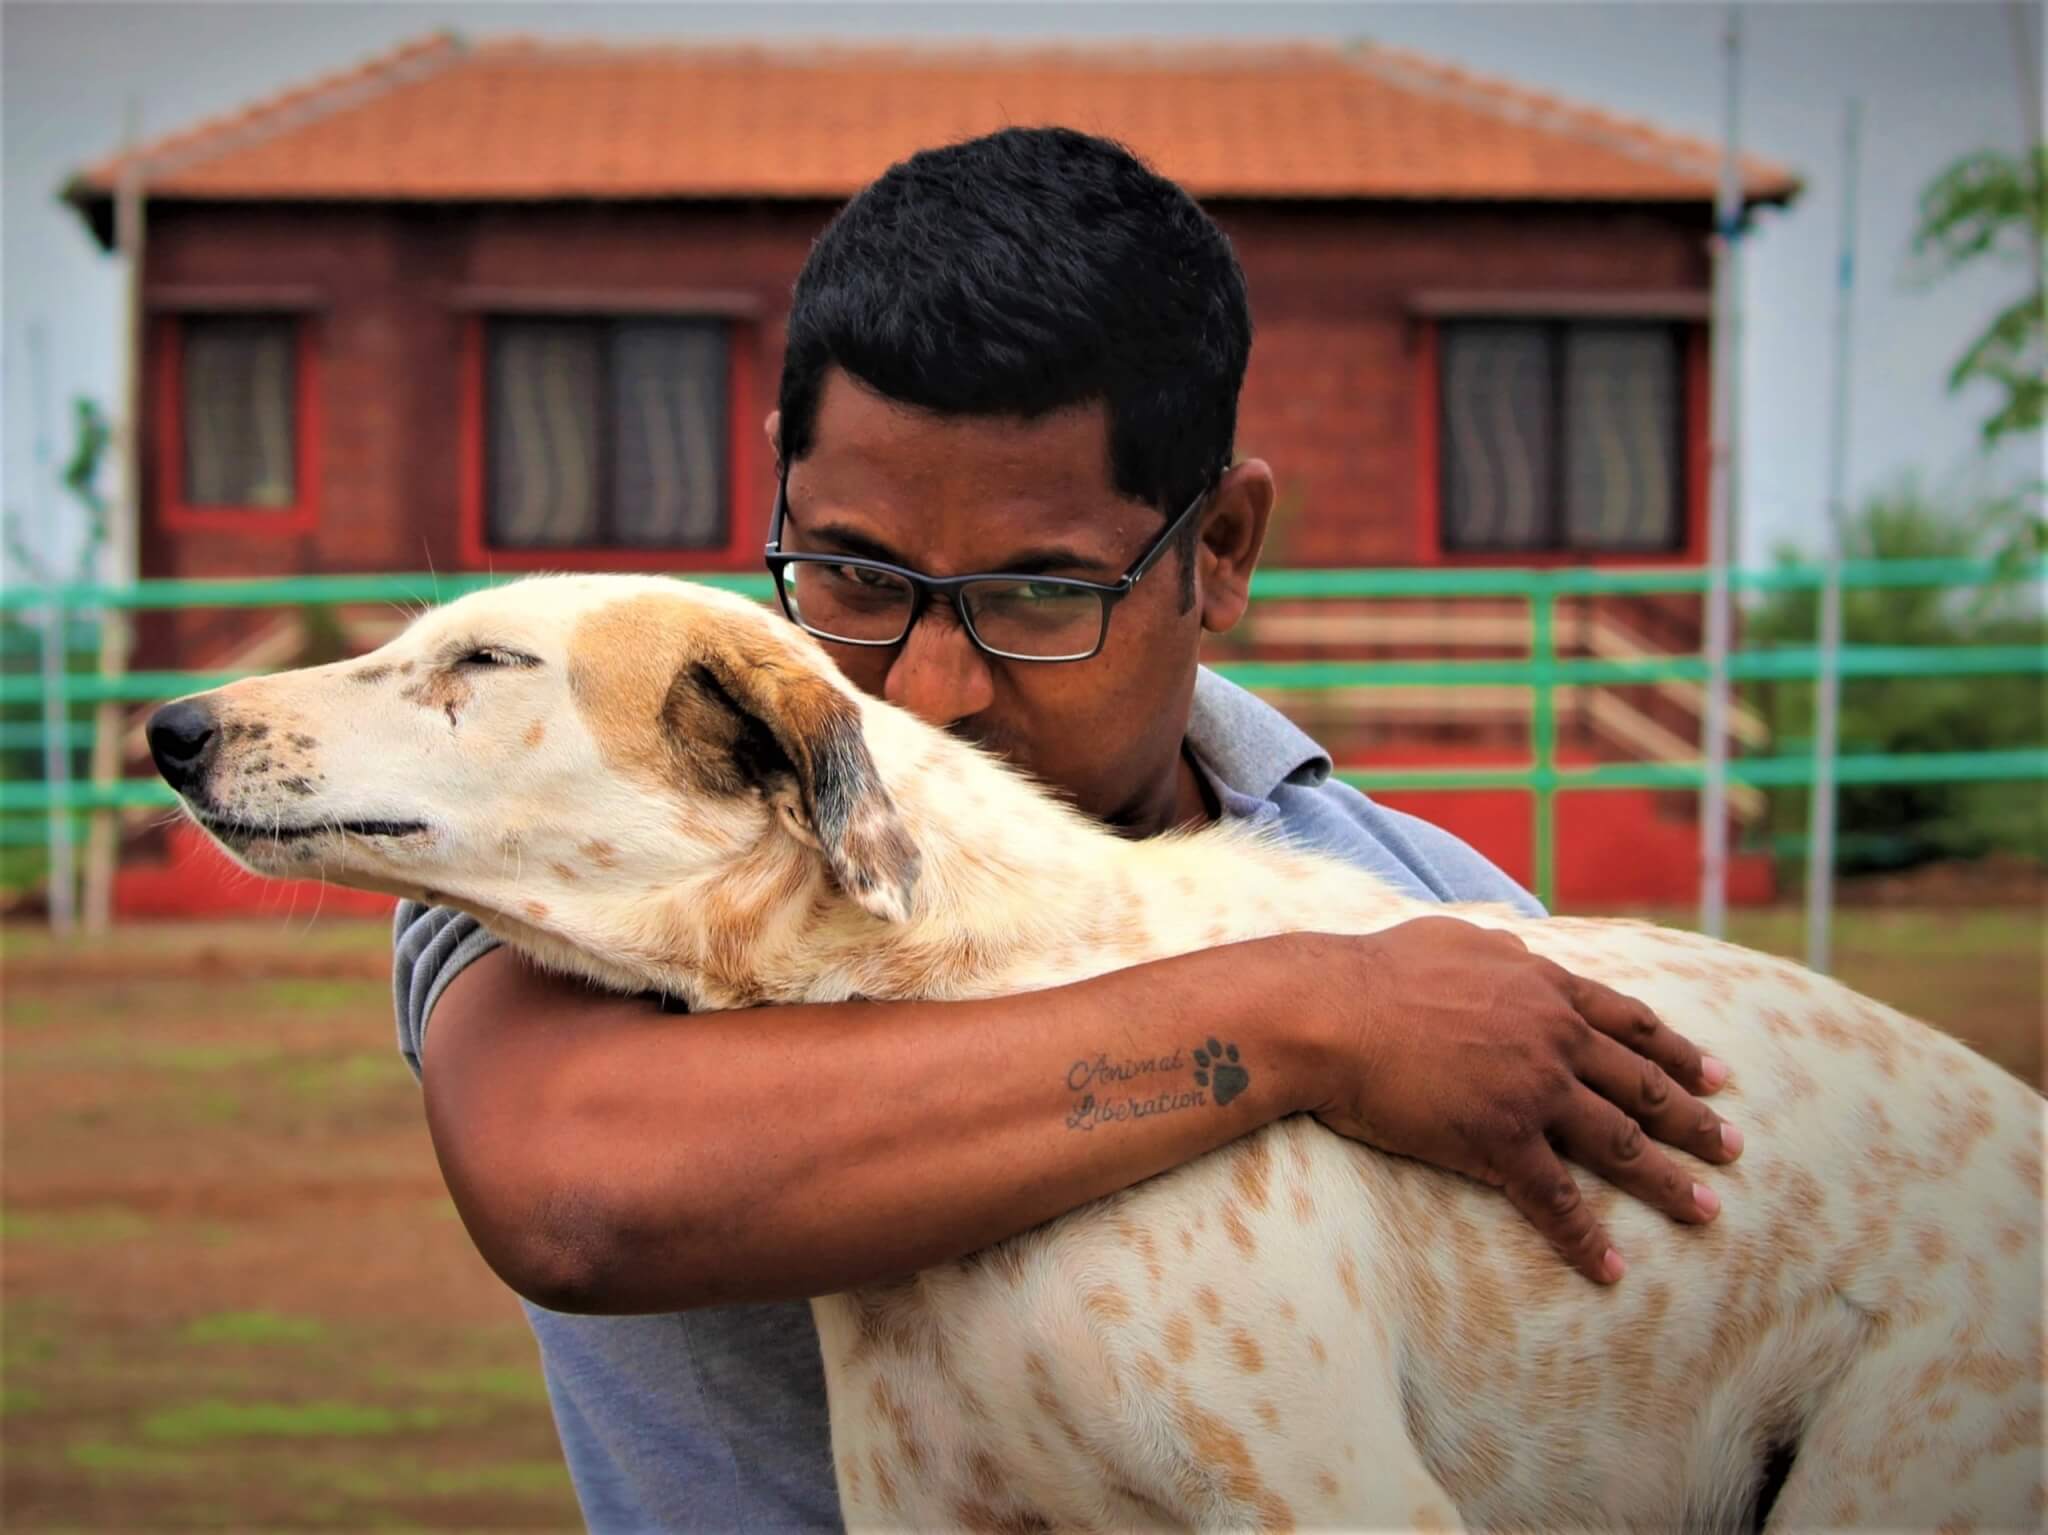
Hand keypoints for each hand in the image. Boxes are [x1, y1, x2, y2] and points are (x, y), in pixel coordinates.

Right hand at [1293, 917, 1740, 1283]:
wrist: (1330, 1011)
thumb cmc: (1375, 971)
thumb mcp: (1454, 939)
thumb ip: (1497, 948)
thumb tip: (1514, 946)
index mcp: (1544, 988)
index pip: (1629, 1022)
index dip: (1677, 1051)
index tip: (1716, 1076)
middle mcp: (1553, 1036)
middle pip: (1642, 1085)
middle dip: (1694, 1121)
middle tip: (1733, 1148)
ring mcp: (1532, 1089)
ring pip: (1618, 1144)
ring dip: (1667, 1182)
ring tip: (1704, 1211)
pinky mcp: (1498, 1139)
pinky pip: (1556, 1199)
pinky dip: (1587, 1239)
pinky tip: (1612, 1268)